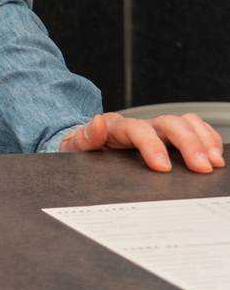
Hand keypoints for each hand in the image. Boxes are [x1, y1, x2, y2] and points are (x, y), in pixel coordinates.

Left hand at [60, 112, 225, 172]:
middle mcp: (141, 125)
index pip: (137, 129)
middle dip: (189, 143)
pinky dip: (208, 139)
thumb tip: (97, 122)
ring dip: (203, 140)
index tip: (163, 167)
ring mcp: (156, 130)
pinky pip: (194, 129)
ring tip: (214, 162)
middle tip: (202, 167)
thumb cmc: (82, 147)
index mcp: (116, 127)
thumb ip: (85, 136)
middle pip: (169, 123)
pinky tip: (215, 155)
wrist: (85, 145)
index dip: (152, 145)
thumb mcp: (74, 145)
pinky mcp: (169, 137)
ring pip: (185, 122)